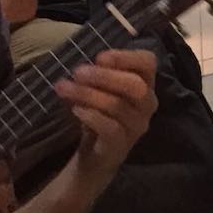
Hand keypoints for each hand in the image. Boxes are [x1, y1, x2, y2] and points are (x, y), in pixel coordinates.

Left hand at [54, 48, 156, 179]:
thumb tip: (88, 60)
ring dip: (88, 94)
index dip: (126, 57)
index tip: (100, 57)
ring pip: (118, 106)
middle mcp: (147, 105)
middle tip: (78, 72)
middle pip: (136, 86)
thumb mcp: (100, 89)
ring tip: (64, 88)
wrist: (95, 155)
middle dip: (105, 76)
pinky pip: (110, 128)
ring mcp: (136, 127)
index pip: (148, 63)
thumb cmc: (100, 113)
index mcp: (145, 84)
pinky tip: (75, 109)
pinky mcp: (121, 146)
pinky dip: (90, 115)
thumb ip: (99, 71)